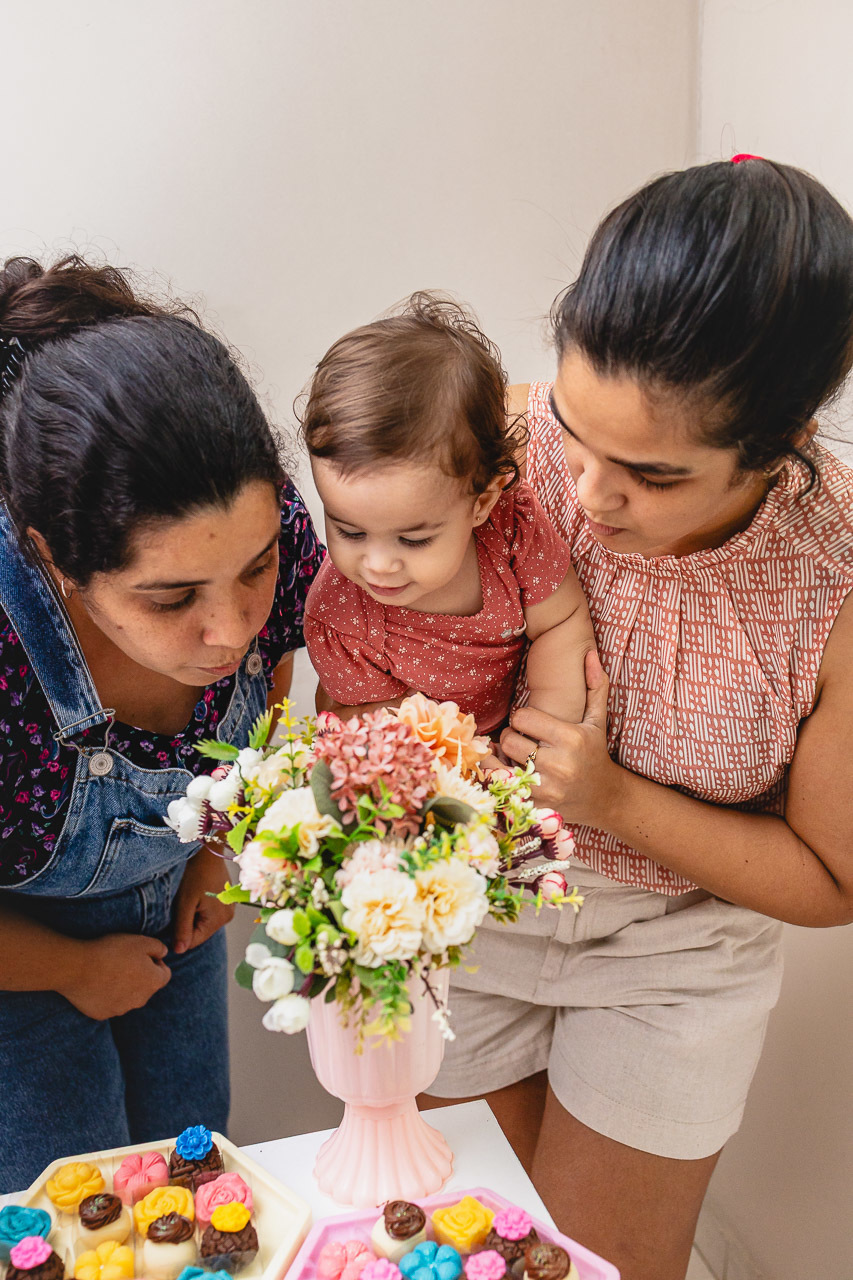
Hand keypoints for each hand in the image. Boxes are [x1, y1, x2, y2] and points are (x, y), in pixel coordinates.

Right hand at [61, 933, 170, 1019]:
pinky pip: (109, 1004)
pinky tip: (96, 983)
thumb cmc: (112, 951)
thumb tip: (163, 954)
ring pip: (128, 997)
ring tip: (108, 971)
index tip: (141, 954)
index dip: (155, 962)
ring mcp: (121, 1010)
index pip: (164, 974)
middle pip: (146, 987)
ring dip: (123, 986)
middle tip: (123, 961)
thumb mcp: (141, 941)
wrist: (78, 968)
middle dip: (140, 975)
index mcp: (153, 982)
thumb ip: (158, 947)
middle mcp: (140, 1000)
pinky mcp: (102, 1014)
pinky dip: (106, 995)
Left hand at [172, 845, 234, 953]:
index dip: (179, 933)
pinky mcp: (227, 903)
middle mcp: (227, 918)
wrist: (209, 852)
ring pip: (204, 924)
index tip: (173, 917)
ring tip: (191, 898)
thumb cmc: (196, 875)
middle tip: (183, 904)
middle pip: (200, 932)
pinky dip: (201, 910)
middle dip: (188, 923)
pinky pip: (210, 915)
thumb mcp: (185, 902)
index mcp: (218, 920)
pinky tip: (197, 896)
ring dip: (194, 916)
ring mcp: (229, 910)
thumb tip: (179, 951)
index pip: (194, 941)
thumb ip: (183, 928)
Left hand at [500, 651, 620, 824]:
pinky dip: (498, 779)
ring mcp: (545, 788)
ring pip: (499, 765)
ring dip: (500, 759)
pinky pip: (501, 788)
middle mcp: (557, 764)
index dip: (521, 717)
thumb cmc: (595, 754)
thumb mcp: (598, 720)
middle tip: (520, 740)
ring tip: (511, 756)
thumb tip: (590, 654)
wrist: (605, 798)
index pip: (522, 717)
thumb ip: (596, 686)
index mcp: (569, 738)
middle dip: (510, 737)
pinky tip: (509, 773)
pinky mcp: (535, 805)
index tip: (529, 723)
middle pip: (508, 740)